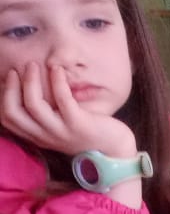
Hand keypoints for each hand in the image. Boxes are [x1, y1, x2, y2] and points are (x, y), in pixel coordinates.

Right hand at [1, 62, 135, 157]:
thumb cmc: (85, 131)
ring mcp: (61, 131)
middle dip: (10, 87)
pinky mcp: (79, 124)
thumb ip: (42, 114)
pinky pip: (62, 99)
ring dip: (30, 80)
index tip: (9, 78)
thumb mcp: (58, 125)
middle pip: (12, 112)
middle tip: (17, 69)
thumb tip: (24, 86)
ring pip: (33, 104)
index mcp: (37, 136)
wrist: (114, 148)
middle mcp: (45, 136)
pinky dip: (56, 81)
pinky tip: (57, 69)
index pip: (6, 118)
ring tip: (34, 65)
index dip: (3, 96)